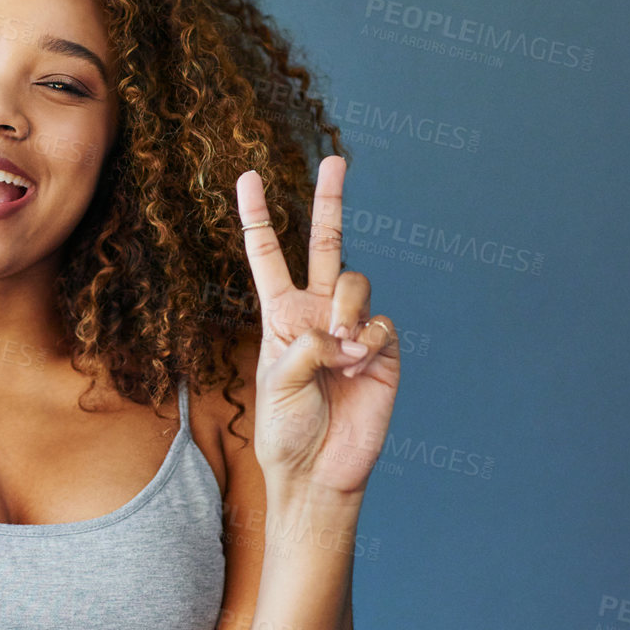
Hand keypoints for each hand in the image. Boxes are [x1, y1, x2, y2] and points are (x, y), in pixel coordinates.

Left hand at [236, 156, 400, 494]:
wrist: (318, 470)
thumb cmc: (285, 430)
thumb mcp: (277, 383)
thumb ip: (304, 345)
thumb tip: (343, 331)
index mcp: (280, 316)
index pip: (268, 256)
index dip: (258, 217)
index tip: (246, 178)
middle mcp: (318, 314)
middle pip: (327, 244)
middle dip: (330, 201)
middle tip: (335, 159)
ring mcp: (353, 329)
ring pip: (356, 284)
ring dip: (347, 308)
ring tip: (340, 348)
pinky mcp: (382, 350)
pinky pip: (380, 324)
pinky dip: (367, 339)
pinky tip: (357, 364)